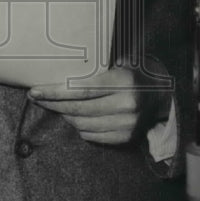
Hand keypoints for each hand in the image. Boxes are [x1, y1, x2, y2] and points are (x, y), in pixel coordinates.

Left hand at [28, 60, 172, 144]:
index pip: (80, 90)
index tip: (35, 91)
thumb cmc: (134, 73)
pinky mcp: (126, 138)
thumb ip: (95, 66)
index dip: (54, 92)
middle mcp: (126, 105)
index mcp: (123, 82)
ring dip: (65, 115)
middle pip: (77, 109)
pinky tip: (74, 117)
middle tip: (38, 98)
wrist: (164, 95)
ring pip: (82, 125)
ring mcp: (127, 124)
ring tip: (56, 106)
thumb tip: (58, 66)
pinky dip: (79, 128)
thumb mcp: (119, 62)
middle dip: (53, 104)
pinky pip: (92, 136)